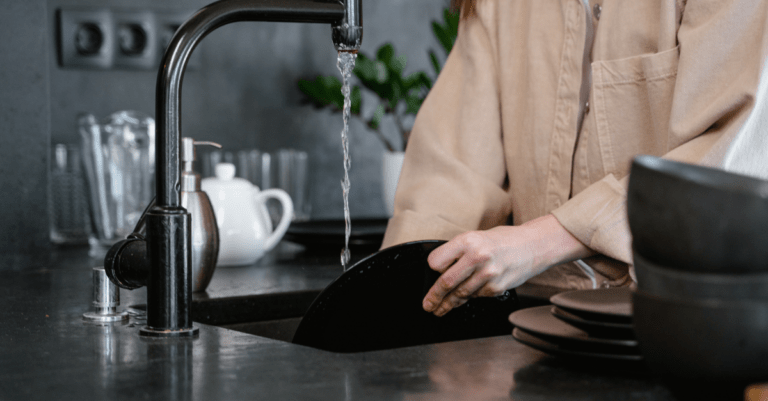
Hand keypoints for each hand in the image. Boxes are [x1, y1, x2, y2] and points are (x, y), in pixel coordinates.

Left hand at [422, 214, 594, 315]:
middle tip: (428, 305)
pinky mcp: (496, 288)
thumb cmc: (502, 240)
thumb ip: (458, 252)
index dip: (432, 269)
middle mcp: (477, 256)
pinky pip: (476, 296)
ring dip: (448, 304)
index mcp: (468, 240)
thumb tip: (439, 271)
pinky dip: (470, 297)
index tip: (431, 274)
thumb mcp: (476, 237)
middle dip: (434, 297)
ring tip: (440, 309)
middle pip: (446, 282)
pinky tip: (467, 296)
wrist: (532, 246)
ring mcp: (488, 274)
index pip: (437, 261)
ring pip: (460, 294)